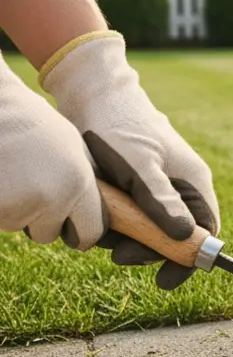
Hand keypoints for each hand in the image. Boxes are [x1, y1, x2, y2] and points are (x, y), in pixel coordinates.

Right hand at [0, 55, 105, 247]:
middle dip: (41, 220)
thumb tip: (98, 210)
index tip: (72, 227)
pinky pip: (0, 218)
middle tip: (31, 187)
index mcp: (79, 183)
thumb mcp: (72, 146)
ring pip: (20, 225)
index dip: (81, 231)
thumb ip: (86, 180)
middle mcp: (53, 199)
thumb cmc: (30, 123)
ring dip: (16, 209)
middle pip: (50, 233)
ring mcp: (19, 206)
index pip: (91, 232)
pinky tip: (2, 178)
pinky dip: (0, 205)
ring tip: (14, 174)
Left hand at [40, 31, 218, 290]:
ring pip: (150, 228)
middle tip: (119, 256)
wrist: (94, 96)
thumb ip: (161, 201)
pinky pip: (132, 216)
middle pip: (175, 235)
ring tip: (104, 227)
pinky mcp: (136, 186)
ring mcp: (158, 187)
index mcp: (193, 182)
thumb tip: (184, 237)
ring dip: (127, 236)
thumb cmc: (121, 127)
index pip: (204, 232)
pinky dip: (116, 221)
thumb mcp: (140, 167)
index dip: (189, 259)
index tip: (165, 280)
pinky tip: (101, 213)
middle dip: (148, 250)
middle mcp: (181, 187)